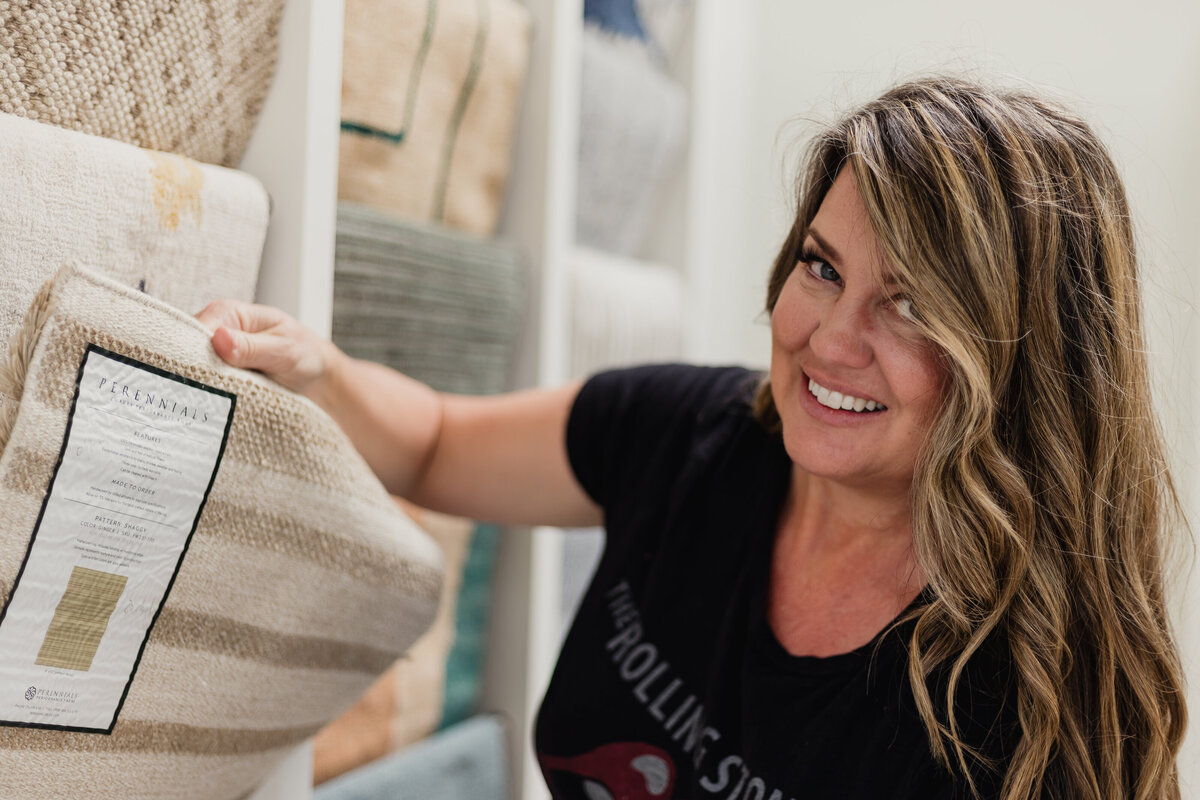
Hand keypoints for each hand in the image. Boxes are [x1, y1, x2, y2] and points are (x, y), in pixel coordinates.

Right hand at [194, 299, 338, 395]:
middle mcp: (215, 329)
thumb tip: (220, 339)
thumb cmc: (304, 353)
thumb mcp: (283, 349)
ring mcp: (214, 352)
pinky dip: (207, 394)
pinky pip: (203, 382)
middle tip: (198, 399)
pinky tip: (210, 409)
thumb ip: (253, 347)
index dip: (188, 354)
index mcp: (228, 313)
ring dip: (199, 387)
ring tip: (205, 406)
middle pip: (186, 351)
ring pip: (192, 370)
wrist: (316, 372)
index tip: (193, 378)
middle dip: (190, 373)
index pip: (193, 330)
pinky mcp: (218, 371)